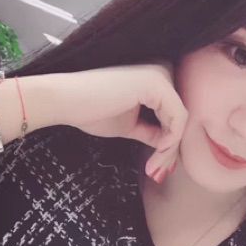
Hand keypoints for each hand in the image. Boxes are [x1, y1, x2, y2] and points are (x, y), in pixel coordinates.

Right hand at [65, 60, 188, 181]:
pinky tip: (156, 156)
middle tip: (157, 173)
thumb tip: (168, 147)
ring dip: (169, 151)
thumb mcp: (130, 125)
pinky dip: (169, 142)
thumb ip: (152, 132)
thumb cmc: (92, 110)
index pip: (173, 115)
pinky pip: (177, 118)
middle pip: (179, 117)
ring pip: (181, 120)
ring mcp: (161, 76)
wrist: (64, 100)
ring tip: (154, 170)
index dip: (169, 144)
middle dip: (171, 150)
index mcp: (156, 80)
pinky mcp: (157, 84)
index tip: (159, 169)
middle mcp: (163, 72)